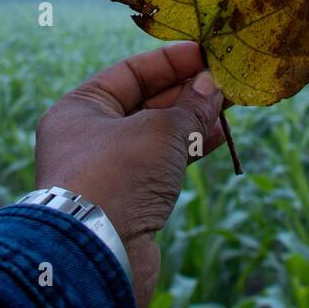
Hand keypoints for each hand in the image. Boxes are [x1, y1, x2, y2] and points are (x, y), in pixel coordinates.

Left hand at [34, 41, 226, 307]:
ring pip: (156, 135)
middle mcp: (87, 136)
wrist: (95, 253)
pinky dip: (188, 149)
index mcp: (79, 109)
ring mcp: (107, 170)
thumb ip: (189, 107)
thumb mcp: (160, 130)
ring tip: (229, 106)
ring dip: (192, 120)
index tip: (205, 54)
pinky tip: (218, 136)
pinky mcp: (126, 199)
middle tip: (225, 81)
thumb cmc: (118, 175)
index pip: (129, 72)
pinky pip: (160, 164)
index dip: (169, 62)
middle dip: (186, 91)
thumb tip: (211, 87)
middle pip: (144, 103)